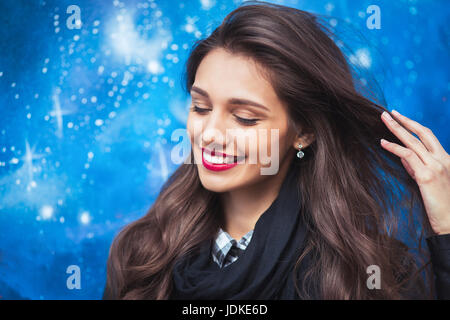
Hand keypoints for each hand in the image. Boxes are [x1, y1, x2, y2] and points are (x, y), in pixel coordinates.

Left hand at [380, 109, 449, 234]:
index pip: (428, 136)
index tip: (400, 117)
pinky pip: (408, 156)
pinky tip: (383, 142)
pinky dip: (394, 147)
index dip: (413, 125)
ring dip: (396, 128)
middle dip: (404, 120)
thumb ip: (415, 167)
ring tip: (383, 119)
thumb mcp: (427, 180)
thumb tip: (401, 155)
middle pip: (421, 133)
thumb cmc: (440, 203)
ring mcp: (435, 166)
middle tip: (389, 112)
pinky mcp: (427, 176)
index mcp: (445, 159)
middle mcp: (442, 159)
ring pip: (413, 141)